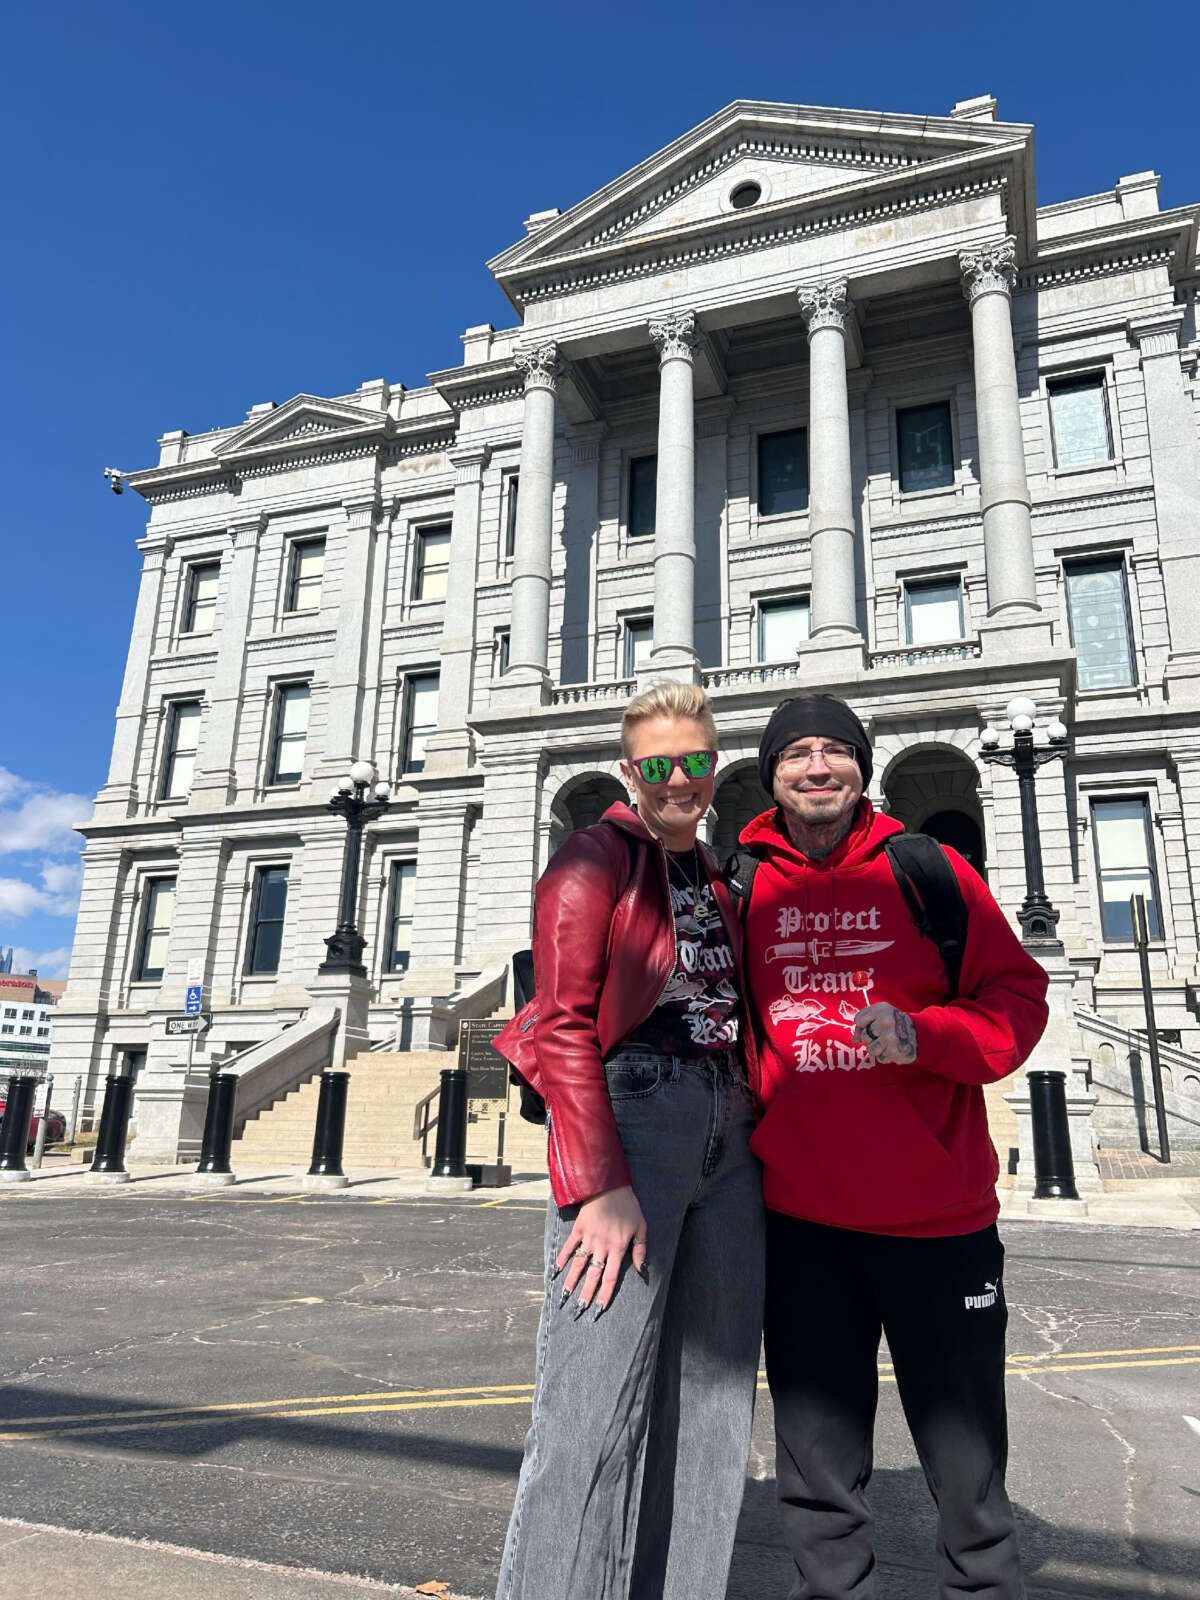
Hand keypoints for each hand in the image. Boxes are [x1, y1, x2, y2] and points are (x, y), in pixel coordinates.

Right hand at [554, 1185, 647, 1316]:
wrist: (609, 1185)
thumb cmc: (628, 1205)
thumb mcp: (641, 1227)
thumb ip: (640, 1249)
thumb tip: (641, 1270)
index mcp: (617, 1248)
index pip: (610, 1277)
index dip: (605, 1294)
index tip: (599, 1309)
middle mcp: (602, 1246)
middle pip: (593, 1275)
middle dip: (586, 1294)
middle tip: (579, 1310)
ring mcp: (588, 1238)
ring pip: (579, 1264)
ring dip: (571, 1281)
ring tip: (565, 1297)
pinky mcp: (579, 1229)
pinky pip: (569, 1247)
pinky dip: (562, 1258)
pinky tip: (557, 1271)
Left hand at [852, 1003, 917, 1063]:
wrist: (919, 1033)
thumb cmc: (894, 1022)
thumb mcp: (879, 1015)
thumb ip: (863, 1024)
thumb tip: (854, 1040)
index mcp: (881, 1009)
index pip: (859, 1020)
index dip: (864, 1024)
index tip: (873, 1024)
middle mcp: (886, 1022)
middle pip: (864, 1036)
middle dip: (871, 1038)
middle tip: (883, 1034)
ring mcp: (891, 1038)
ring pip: (871, 1050)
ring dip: (878, 1049)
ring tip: (888, 1043)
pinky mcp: (896, 1052)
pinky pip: (881, 1058)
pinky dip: (886, 1055)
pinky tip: (894, 1048)